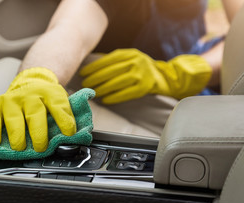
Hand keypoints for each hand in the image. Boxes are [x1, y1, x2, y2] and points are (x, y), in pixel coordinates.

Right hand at [0, 67, 75, 151]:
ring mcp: (12, 99)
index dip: (64, 119)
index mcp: (50, 94)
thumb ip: (67, 118)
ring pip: (13, 117)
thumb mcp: (60, 103)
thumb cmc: (46, 101)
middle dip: (38, 133)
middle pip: (35, 113)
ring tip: (20, 147)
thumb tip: (78, 137)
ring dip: (16, 134)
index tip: (68, 133)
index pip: (59, 106)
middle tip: (40, 147)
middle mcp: (31, 95)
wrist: (29, 83)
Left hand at [80, 49, 211, 103]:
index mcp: (130, 53)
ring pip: (117, 82)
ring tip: (93, 92)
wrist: (167, 76)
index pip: (108, 59)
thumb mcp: (131, 59)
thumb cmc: (143, 69)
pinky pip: (126, 93)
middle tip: (85, 84)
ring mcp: (142, 74)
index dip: (94, 67)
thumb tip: (92, 67)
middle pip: (111, 71)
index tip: (83, 73)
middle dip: (95, 78)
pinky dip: (114, 97)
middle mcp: (136, 61)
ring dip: (103, 88)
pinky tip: (105, 99)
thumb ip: (115, 61)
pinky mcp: (145, 87)